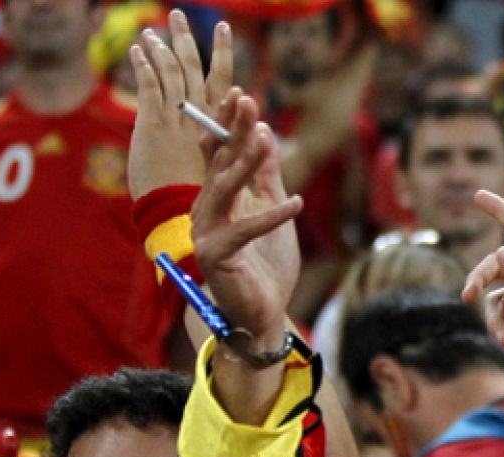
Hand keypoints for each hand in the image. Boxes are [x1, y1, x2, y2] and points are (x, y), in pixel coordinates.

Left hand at [128, 11, 233, 197]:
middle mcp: (201, 116)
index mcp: (221, 124)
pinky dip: (143, 65)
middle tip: (178, 16)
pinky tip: (136, 51)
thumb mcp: (219, 171)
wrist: (179, 214)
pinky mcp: (152, 123)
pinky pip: (149, 84)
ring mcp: (176, 117)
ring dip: (160, 47)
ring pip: (170, 71)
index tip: (222, 28)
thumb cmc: (200, 199)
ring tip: (151, 31)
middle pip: (196, 67)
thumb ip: (221, 148)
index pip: (224, 80)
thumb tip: (229, 139)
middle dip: (187, 38)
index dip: (222, 52)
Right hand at [191, 92, 303, 347]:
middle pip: (218, 164)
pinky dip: (272, 217)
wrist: (262, 314)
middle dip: (232, 131)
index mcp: (218, 199)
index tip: (241, 95)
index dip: (228, 124)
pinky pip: (245, 231)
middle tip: (246, 101)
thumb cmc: (265, 264)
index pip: (219, 153)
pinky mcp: (216, 257)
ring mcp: (206, 234)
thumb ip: (266, 177)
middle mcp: (205, 212)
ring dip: (245, 164)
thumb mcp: (272, 210)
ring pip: (223, 191)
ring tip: (265, 140)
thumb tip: (264, 134)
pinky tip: (297, 202)